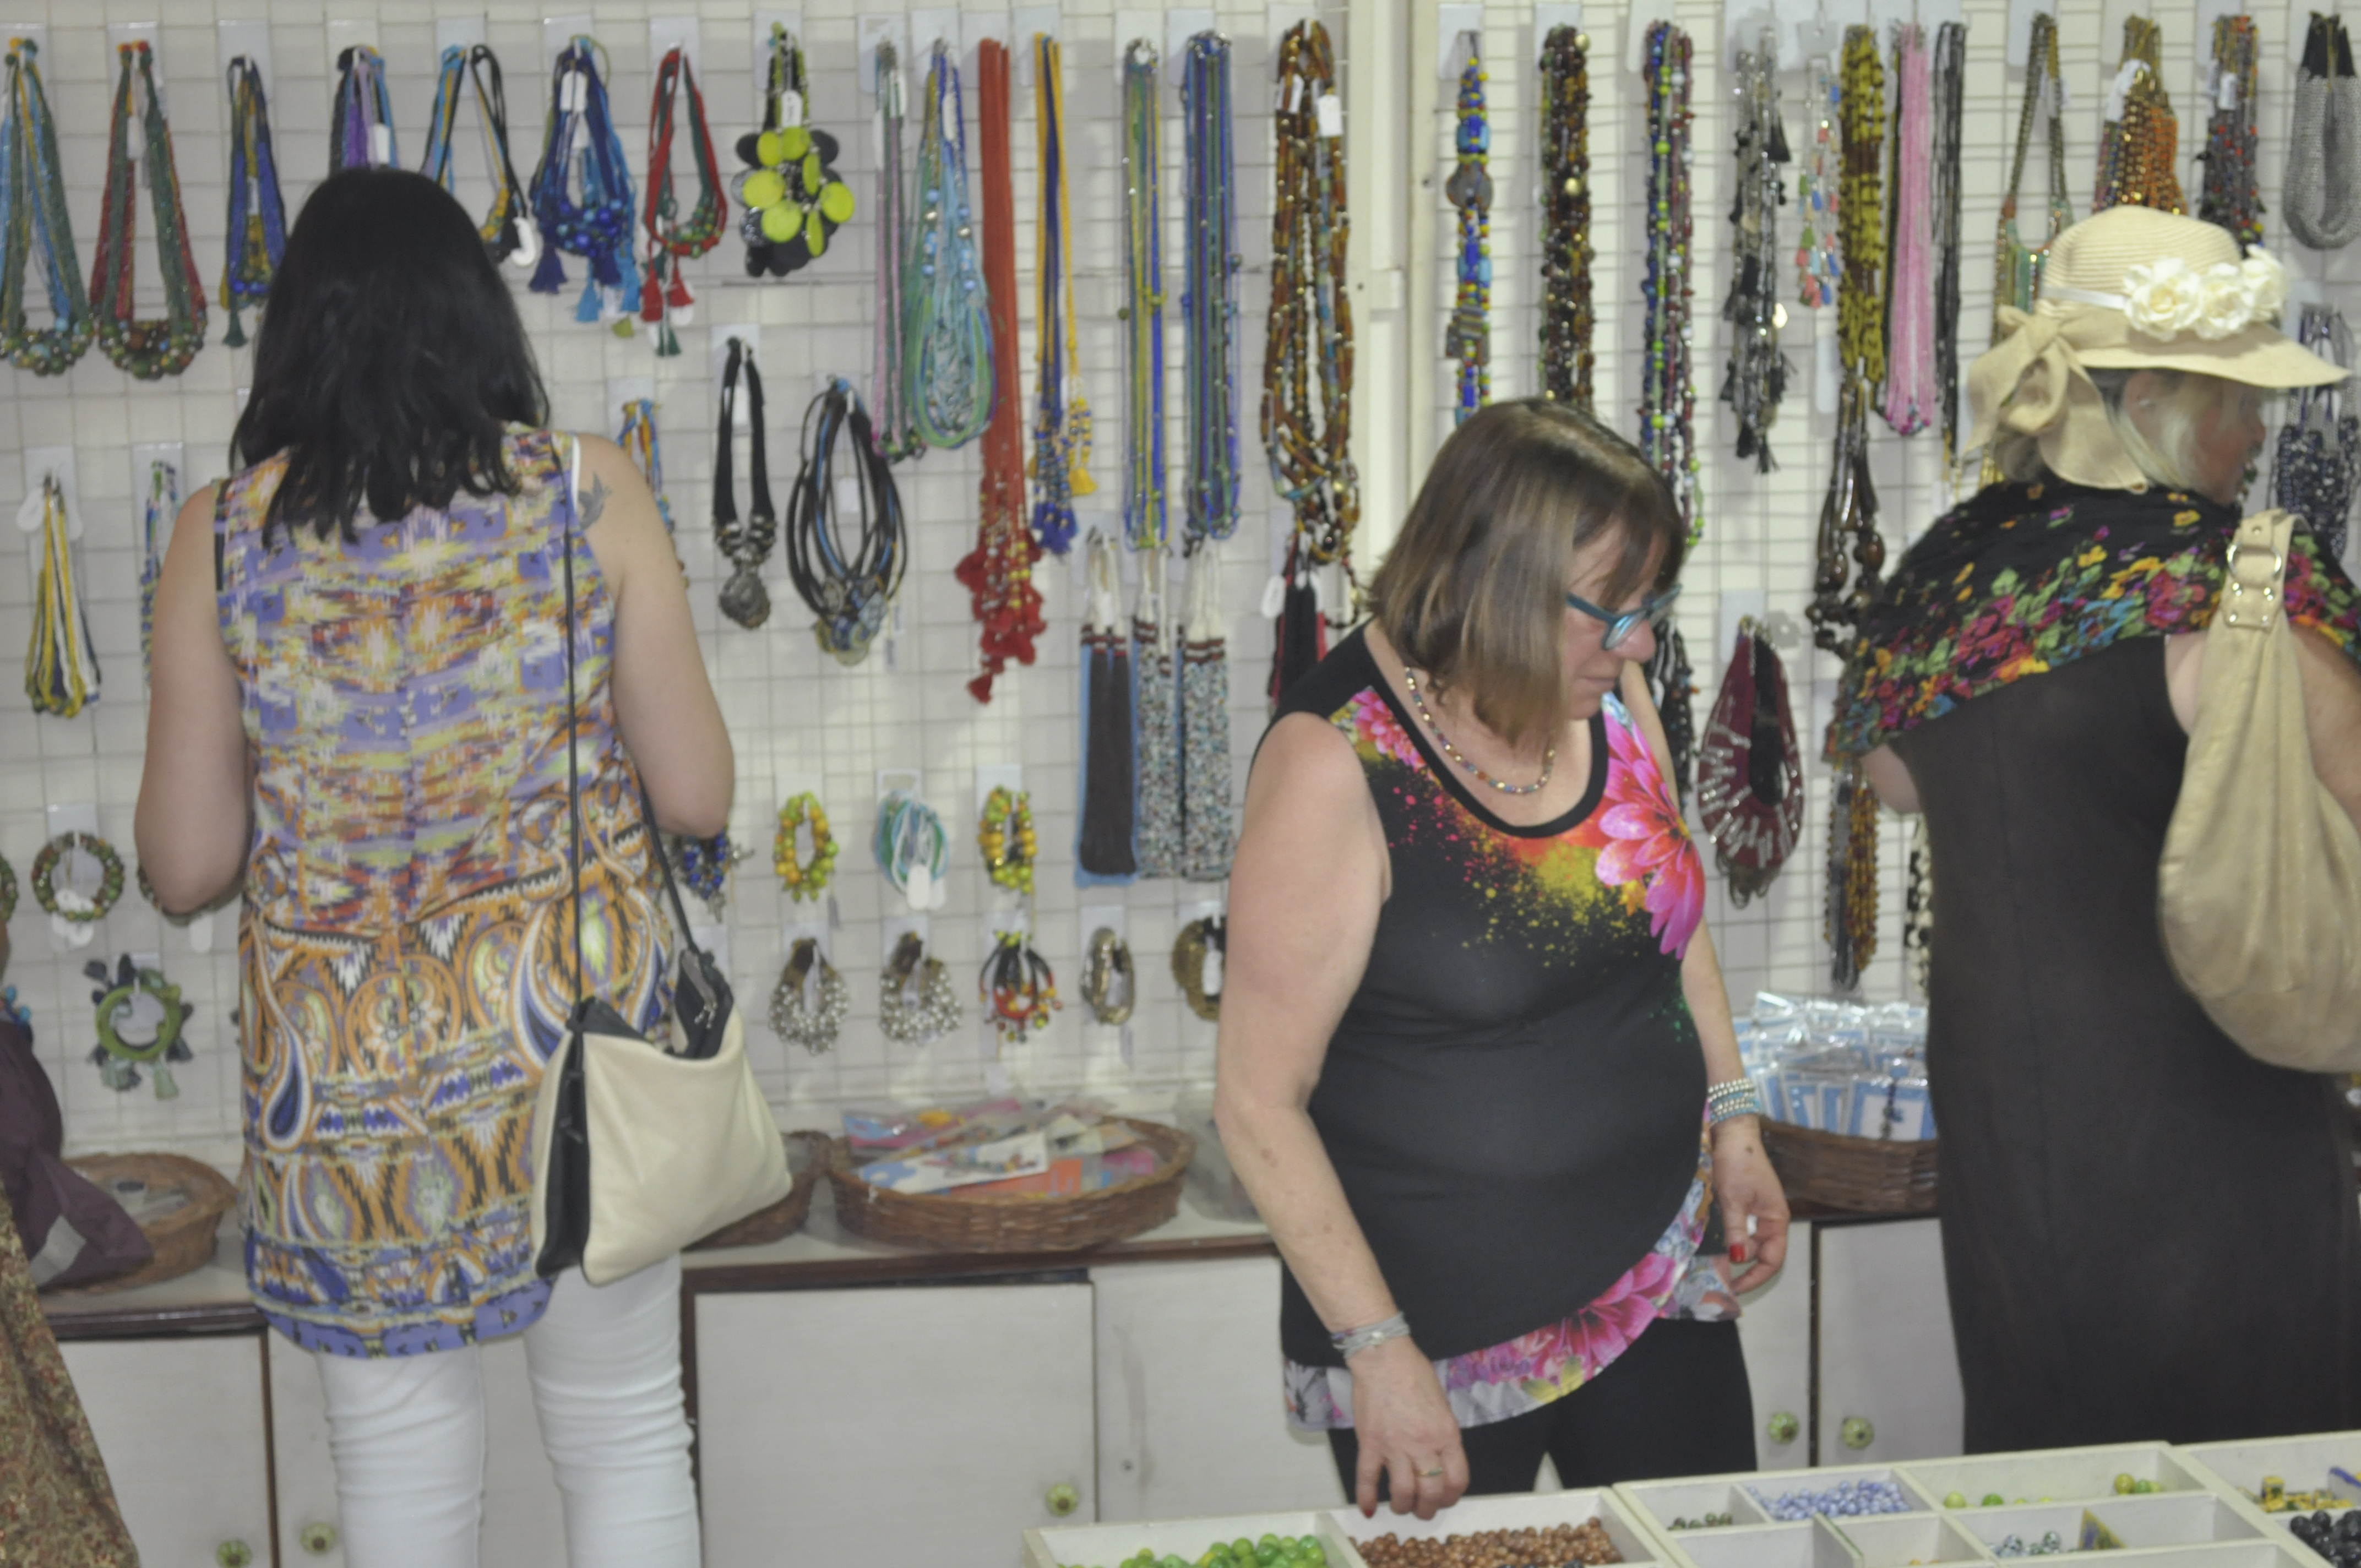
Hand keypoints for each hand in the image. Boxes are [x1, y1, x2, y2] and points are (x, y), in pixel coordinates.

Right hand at [1345, 1334, 1467, 1519]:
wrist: (1383, 1357)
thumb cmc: (1415, 1373)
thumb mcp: (1442, 1405)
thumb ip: (1442, 1434)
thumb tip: (1438, 1458)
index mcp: (1447, 1435)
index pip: (1457, 1480)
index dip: (1451, 1496)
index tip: (1444, 1498)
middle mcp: (1424, 1445)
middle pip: (1431, 1492)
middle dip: (1427, 1508)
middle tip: (1421, 1508)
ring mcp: (1396, 1446)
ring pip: (1403, 1492)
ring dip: (1403, 1506)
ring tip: (1400, 1507)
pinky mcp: (1371, 1443)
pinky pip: (1368, 1478)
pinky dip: (1366, 1497)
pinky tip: (1368, 1508)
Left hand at [1711, 1116, 1790, 1293]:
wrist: (1731, 1132)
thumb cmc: (1738, 1162)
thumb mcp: (1734, 1199)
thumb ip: (1737, 1230)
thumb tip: (1737, 1260)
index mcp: (1775, 1219)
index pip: (1772, 1259)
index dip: (1756, 1277)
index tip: (1735, 1287)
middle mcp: (1768, 1219)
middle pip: (1758, 1253)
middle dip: (1739, 1265)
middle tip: (1715, 1276)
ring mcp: (1755, 1211)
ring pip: (1745, 1241)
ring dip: (1730, 1251)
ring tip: (1709, 1261)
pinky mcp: (1742, 1203)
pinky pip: (1737, 1227)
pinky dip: (1726, 1236)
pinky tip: (1710, 1242)